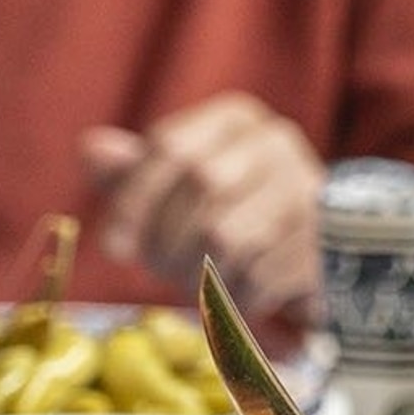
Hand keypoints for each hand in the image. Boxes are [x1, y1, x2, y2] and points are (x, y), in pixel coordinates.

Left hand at [79, 93, 323, 312]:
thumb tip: (91, 147)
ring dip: (194, 272)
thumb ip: (135, 169)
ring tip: (191, 280)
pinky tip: (232, 291)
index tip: (114, 247)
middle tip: (155, 270)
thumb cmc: (230, 209)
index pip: (172, 147)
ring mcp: (306, 190)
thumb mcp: (179, 184)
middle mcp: (277, 142)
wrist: (315, 245)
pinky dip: (231, 296)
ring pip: (226, 236)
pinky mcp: (323, 241)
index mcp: (237, 118)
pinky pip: (256, 277)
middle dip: (164, 241)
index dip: (134, 200)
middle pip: (200, 187)